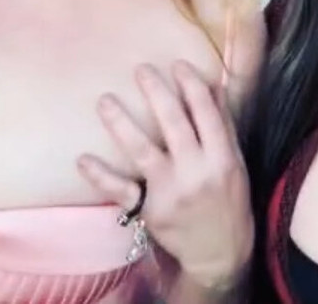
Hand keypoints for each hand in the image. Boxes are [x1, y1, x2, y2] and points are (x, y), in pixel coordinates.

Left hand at [77, 61, 252, 292]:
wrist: (219, 253)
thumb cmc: (228, 201)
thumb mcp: (235, 163)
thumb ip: (223, 126)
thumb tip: (212, 85)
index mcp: (222, 159)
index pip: (207, 114)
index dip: (192, 86)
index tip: (178, 64)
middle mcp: (196, 173)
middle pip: (174, 125)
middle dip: (157, 93)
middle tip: (141, 69)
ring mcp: (170, 192)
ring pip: (143, 151)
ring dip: (122, 124)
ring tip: (105, 100)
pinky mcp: (149, 210)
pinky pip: (121, 191)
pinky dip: (101, 176)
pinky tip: (82, 158)